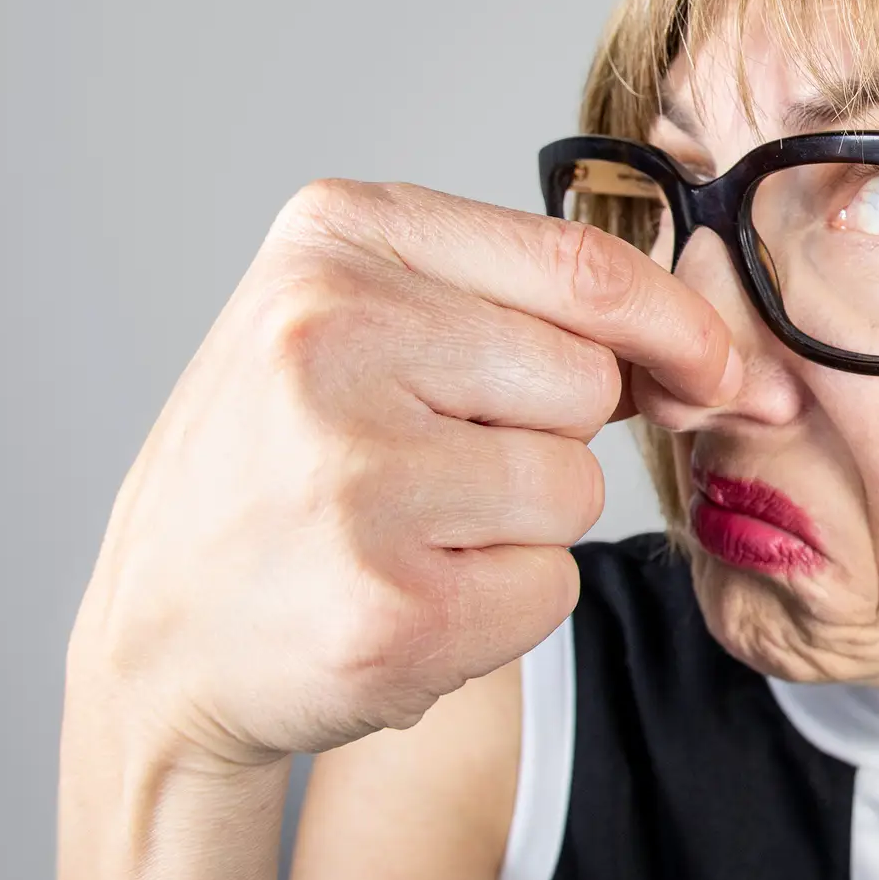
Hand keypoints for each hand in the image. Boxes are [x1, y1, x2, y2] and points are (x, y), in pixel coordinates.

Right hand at [67, 179, 736, 768]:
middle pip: (588, 382)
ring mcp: (356, 473)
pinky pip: (548, 589)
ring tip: (403, 534)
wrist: (158, 640)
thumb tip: (716, 354)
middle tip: (427, 468)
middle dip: (547, 437)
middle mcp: (330, 336)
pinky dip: (500, 609)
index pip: (580, 266)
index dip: (678, 327)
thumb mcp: (365, 329)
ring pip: (575, 491)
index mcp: (335, 239)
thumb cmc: (284, 471)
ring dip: (522, 530)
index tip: (720, 369)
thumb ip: (521, 312)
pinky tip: (400, 598)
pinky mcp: (388, 602)